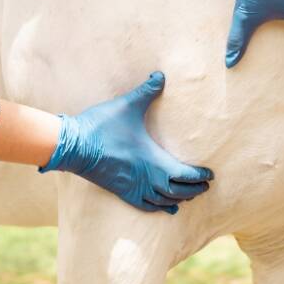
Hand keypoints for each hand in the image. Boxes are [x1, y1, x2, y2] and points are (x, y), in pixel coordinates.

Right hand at [39, 72, 212, 213]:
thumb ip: (147, 91)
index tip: (210, 175)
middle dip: (194, 189)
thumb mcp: (127, 105)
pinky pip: (145, 206)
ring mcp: (133, 188)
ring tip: (189, 196)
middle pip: (178, 191)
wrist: (73, 145)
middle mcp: (147, 179)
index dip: (199, 176)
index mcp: (154, 161)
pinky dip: (159, 208)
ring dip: (179, 199)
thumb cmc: (102, 126)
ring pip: (164, 201)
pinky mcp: (121, 192)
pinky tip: (166, 209)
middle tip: (205, 186)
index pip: (185, 174)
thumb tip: (161, 75)